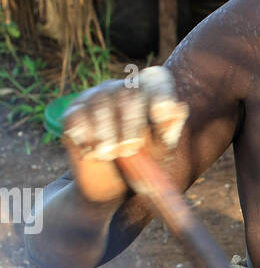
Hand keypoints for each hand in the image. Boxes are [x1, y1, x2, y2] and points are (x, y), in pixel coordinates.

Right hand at [63, 67, 186, 202]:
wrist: (114, 188)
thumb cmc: (144, 165)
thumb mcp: (161, 152)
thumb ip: (168, 131)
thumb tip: (178, 108)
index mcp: (148, 95)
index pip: (156, 80)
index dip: (159, 94)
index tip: (161, 114)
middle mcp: (122, 89)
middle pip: (127, 92)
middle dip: (131, 121)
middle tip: (131, 148)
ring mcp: (95, 98)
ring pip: (100, 102)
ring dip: (107, 131)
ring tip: (109, 154)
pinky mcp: (73, 113)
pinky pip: (77, 116)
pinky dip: (85, 135)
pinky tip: (92, 152)